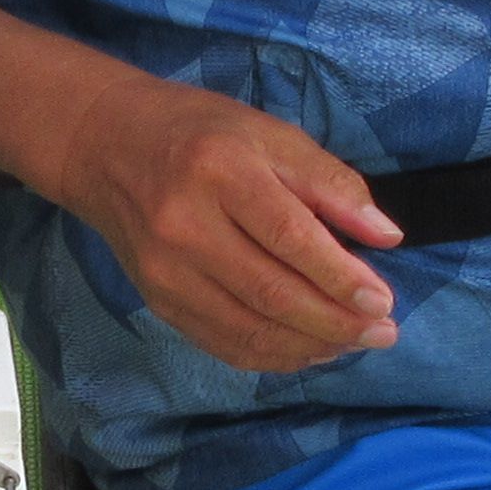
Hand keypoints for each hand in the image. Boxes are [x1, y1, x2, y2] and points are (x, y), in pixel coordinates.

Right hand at [41, 73, 406, 375]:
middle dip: (336, 322)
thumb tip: (386, 236)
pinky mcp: (157, 300)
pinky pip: (223, 343)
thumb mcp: (270, 134)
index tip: (383, 301)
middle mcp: (185, 226)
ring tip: (354, 343)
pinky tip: (309, 350)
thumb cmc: (201, 133)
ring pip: (249, 329)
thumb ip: (330, 182)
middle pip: (271, 292)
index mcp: (219, 171)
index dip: (340, 276)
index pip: (289, 237)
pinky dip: (273, 356)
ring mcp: (166, 271)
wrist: (105, 146)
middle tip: (383, 333)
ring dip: (311, 346)